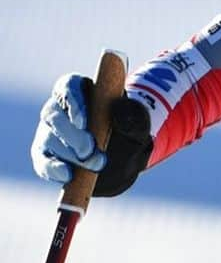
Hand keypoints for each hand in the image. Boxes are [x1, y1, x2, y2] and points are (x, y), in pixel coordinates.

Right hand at [31, 73, 151, 196]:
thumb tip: (119, 109)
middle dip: (72, 135)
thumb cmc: (126, 128)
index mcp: (79, 89)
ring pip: (49, 140)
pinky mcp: (44, 156)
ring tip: (94, 163)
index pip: (67, 87)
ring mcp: (48, 132)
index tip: (83, 122)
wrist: (121, 154)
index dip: (72, 103)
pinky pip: (43, 162)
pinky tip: (69, 175)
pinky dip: (55, 169)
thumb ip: (130, 114)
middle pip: (54, 116)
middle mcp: (58, 108)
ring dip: (70, 155)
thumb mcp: (135, 120)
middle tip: (89, 150)